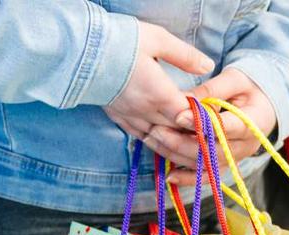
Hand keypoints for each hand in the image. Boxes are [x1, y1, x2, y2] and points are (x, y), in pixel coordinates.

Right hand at [104, 22, 214, 138]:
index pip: (191, 117)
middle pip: (177, 131)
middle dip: (193, 132)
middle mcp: (146, 112)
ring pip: (160, 139)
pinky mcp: (117, 116)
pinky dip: (155, 139)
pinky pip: (140, 136)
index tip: (213, 114)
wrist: (76, 49)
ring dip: (175, 140)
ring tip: (188, 140)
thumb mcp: (156, 40)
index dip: (203, 117)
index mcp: (160, 95)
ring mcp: (130, 116)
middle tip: (206, 129)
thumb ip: (184, 55)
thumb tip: (207, 65)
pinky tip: (161, 137)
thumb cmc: (118, 40)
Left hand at [145, 68, 276, 185]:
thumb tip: (185, 99)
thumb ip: (212, 88)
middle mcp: (245, 146)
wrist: (265, 106)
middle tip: (156, 130)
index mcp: (253, 122)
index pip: (225, 127)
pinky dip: (187, 179)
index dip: (201, 124)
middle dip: (181, 142)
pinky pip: (207, 177)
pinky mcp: (226, 165)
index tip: (178, 115)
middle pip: (212, 151)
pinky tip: (168, 175)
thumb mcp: (235, 79)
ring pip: (205, 165)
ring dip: (177, 157)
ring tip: (153, 142)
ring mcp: (236, 159)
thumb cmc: (250, 89)